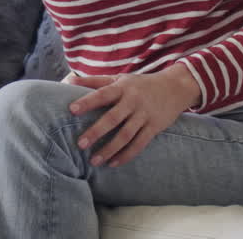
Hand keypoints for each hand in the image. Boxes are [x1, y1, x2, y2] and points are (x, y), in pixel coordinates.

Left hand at [65, 64, 201, 167]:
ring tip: (94, 161)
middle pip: (113, 118)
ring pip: (126, 135)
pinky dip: (126, 155)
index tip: (71, 110)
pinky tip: (113, 163)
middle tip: (81, 144)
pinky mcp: (154, 127)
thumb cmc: (140, 84)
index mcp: (122, 87)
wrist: (175, 87)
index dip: (87, 101)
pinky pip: (139, 144)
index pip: (102, 94)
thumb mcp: (119, 79)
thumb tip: (68, 80)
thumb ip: (94, 81)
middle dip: (96, 131)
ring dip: (110, 149)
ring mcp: (145, 115)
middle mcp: (133, 101)